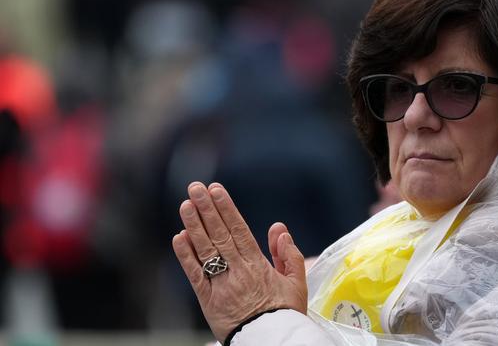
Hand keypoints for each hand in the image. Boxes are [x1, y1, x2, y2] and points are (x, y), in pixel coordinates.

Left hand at [172, 182, 306, 341]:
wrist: (269, 342)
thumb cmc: (283, 314)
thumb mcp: (297, 283)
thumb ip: (289, 254)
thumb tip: (279, 229)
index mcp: (258, 264)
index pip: (239, 230)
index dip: (227, 208)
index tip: (217, 190)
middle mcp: (238, 270)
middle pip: (219, 234)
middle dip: (207, 208)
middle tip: (196, 188)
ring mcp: (221, 284)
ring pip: (205, 249)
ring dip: (194, 225)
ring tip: (186, 204)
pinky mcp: (207, 300)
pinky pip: (195, 274)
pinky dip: (186, 255)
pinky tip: (179, 237)